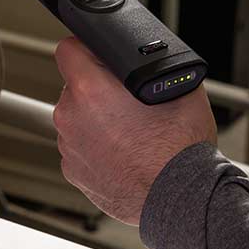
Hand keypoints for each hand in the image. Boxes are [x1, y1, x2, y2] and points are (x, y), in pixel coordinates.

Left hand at [53, 37, 216, 225]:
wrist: (181, 199)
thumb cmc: (180, 150)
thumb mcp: (180, 87)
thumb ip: (154, 66)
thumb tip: (152, 58)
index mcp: (90, 90)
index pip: (68, 50)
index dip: (84, 48)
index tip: (94, 54)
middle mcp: (70, 116)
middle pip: (74, 86)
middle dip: (96, 88)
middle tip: (125, 100)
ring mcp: (68, 145)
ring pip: (76, 118)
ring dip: (95, 119)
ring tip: (128, 132)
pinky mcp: (72, 170)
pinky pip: (79, 146)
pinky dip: (95, 146)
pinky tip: (121, 152)